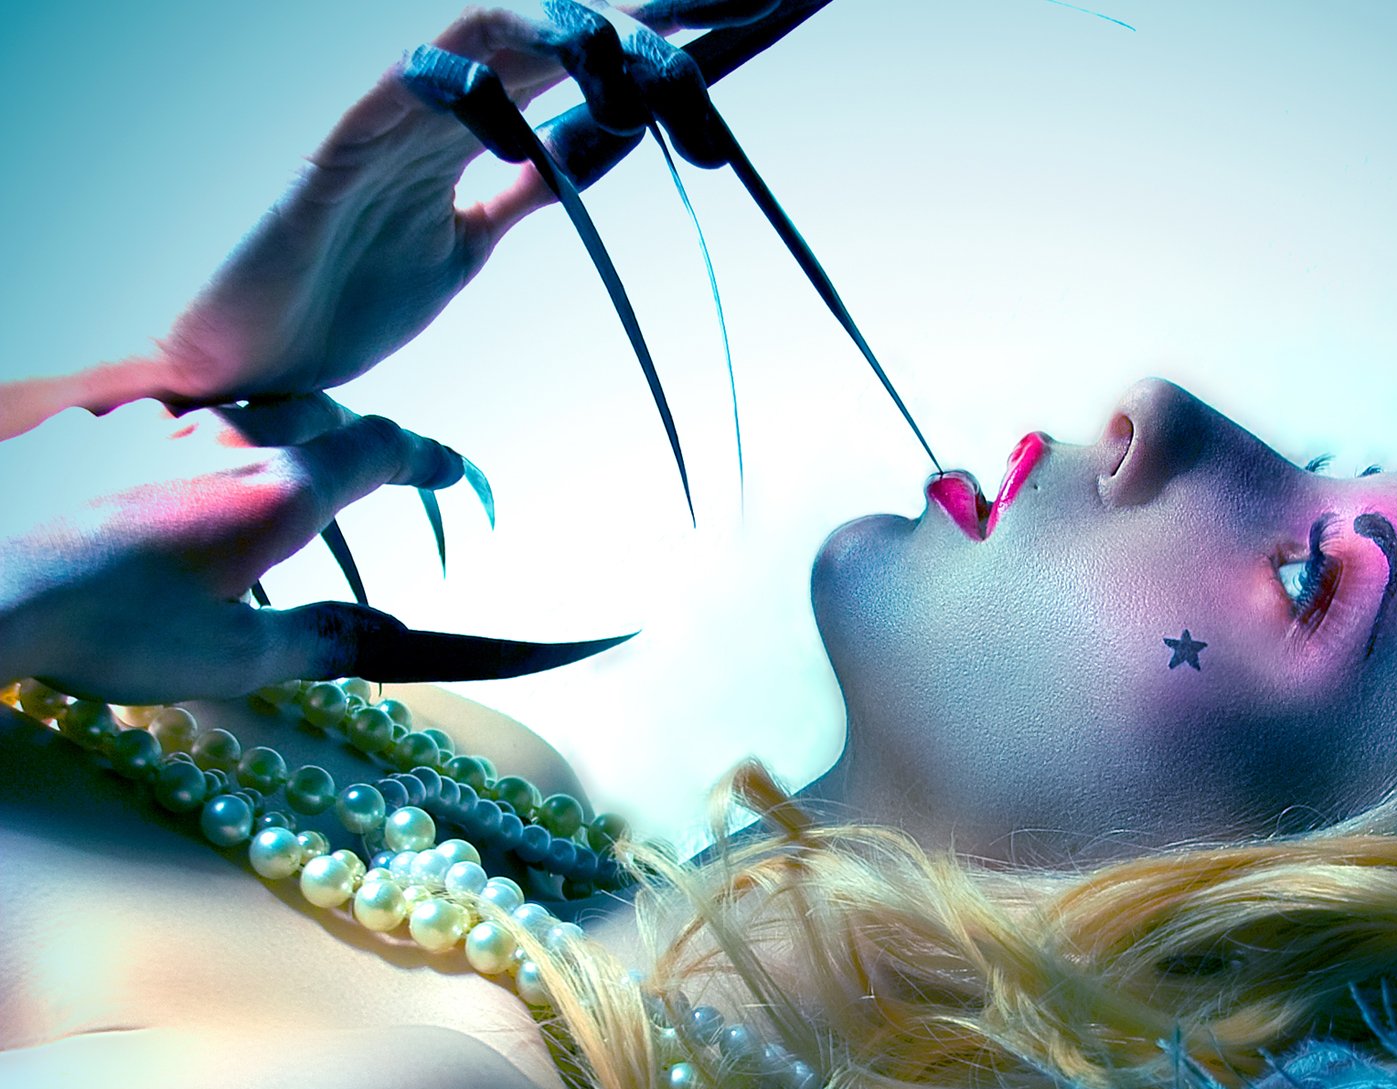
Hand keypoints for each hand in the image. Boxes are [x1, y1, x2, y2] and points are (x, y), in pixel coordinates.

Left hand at [0, 396, 463, 701]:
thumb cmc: (110, 628)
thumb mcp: (235, 657)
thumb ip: (321, 640)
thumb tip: (387, 638)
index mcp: (280, 490)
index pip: (378, 450)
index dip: (425, 458)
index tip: (450, 469)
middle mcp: (226, 439)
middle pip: (315, 412)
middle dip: (350, 437)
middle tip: (362, 470)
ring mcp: (151, 426)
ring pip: (234, 413)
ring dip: (262, 440)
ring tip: (252, 483)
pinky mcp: (87, 431)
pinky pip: (156, 425)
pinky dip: (181, 450)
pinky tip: (153, 491)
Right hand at [153, 1, 779, 404]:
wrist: (255, 364)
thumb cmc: (349, 293)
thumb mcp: (475, 235)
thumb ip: (538, 184)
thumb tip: (609, 148)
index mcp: (484, 122)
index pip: (592, 61)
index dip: (672, 38)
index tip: (760, 18)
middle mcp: (448, 101)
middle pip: (563, 27)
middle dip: (655, 18)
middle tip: (749, 9)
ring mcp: (395, 116)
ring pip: (495, 32)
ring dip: (577, 37)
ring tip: (648, 72)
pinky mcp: (340, 147)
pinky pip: (405, 95)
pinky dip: (465, 97)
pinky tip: (517, 127)